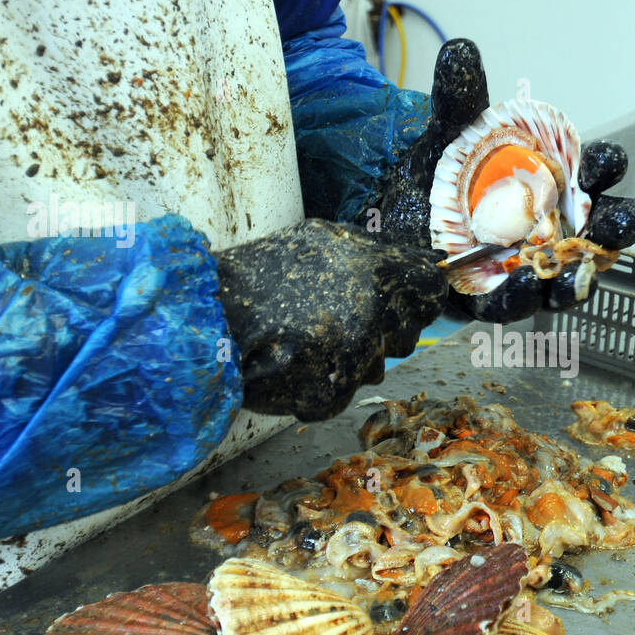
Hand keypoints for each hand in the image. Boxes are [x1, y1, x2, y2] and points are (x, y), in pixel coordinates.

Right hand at [216, 219, 444, 421]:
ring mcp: (353, 358)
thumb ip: (378, 252)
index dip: (419, 296)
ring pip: (377, 367)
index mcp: (373, 270)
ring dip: (354, 359)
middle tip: (339, 318)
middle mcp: (371, 314)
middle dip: (385, 330)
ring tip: (308, 339)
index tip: (406, 299)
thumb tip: (428, 263)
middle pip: (408, 334)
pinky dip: (323, 383)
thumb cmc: (261, 274)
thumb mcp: (321, 239)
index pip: (429, 289)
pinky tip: (295, 364)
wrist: (205, 318)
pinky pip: (345, 391)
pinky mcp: (332, 394)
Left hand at [361, 39, 634, 322]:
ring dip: (581, 273)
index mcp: (558, 179)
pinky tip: (530, 285)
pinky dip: (528, 295)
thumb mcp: (449, 134)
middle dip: (619, 225)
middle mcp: (556, 224)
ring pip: (572, 272)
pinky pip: (521, 303)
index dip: (606, 166)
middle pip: (603, 226)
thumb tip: (461, 50)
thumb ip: (459, 98)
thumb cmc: (444, 179)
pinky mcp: (499, 296)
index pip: (595, 170)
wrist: (398, 223)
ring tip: (578, 270)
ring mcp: (533, 263)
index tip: (605, 162)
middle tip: (622, 221)